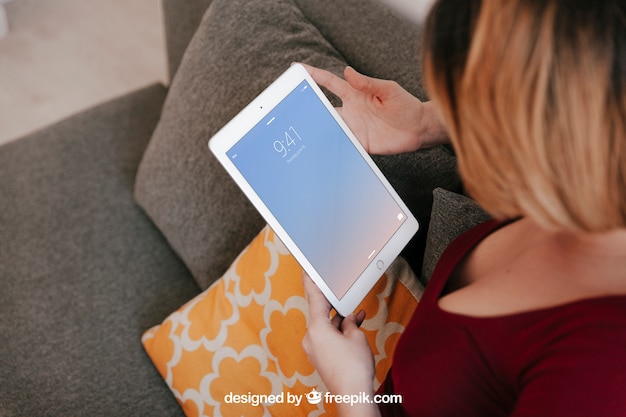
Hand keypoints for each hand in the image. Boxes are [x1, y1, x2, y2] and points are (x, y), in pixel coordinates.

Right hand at [300, 63, 447, 153]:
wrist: (419, 129)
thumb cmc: (405, 105)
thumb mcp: (388, 90)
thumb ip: (368, 83)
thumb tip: (348, 71)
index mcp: (355, 94)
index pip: (329, 83)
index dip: (314, 76)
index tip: (297, 70)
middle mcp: (350, 111)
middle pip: (323, 108)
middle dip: (307, 105)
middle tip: (289, 104)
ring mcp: (353, 128)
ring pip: (328, 128)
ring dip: (316, 129)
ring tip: (298, 130)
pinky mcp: (359, 144)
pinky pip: (341, 145)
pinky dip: (331, 147)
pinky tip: (320, 149)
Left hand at [302, 273, 379, 416]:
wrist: (353, 395)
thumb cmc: (353, 368)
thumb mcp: (356, 337)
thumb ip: (350, 323)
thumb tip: (348, 320)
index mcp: (316, 329)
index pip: (314, 298)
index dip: (312, 282)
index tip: (308, 270)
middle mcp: (311, 338)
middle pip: (322, 314)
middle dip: (336, 307)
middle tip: (345, 296)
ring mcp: (314, 349)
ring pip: (327, 327)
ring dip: (341, 322)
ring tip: (357, 318)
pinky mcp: (320, 358)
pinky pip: (328, 338)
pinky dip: (339, 333)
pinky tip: (352, 330)